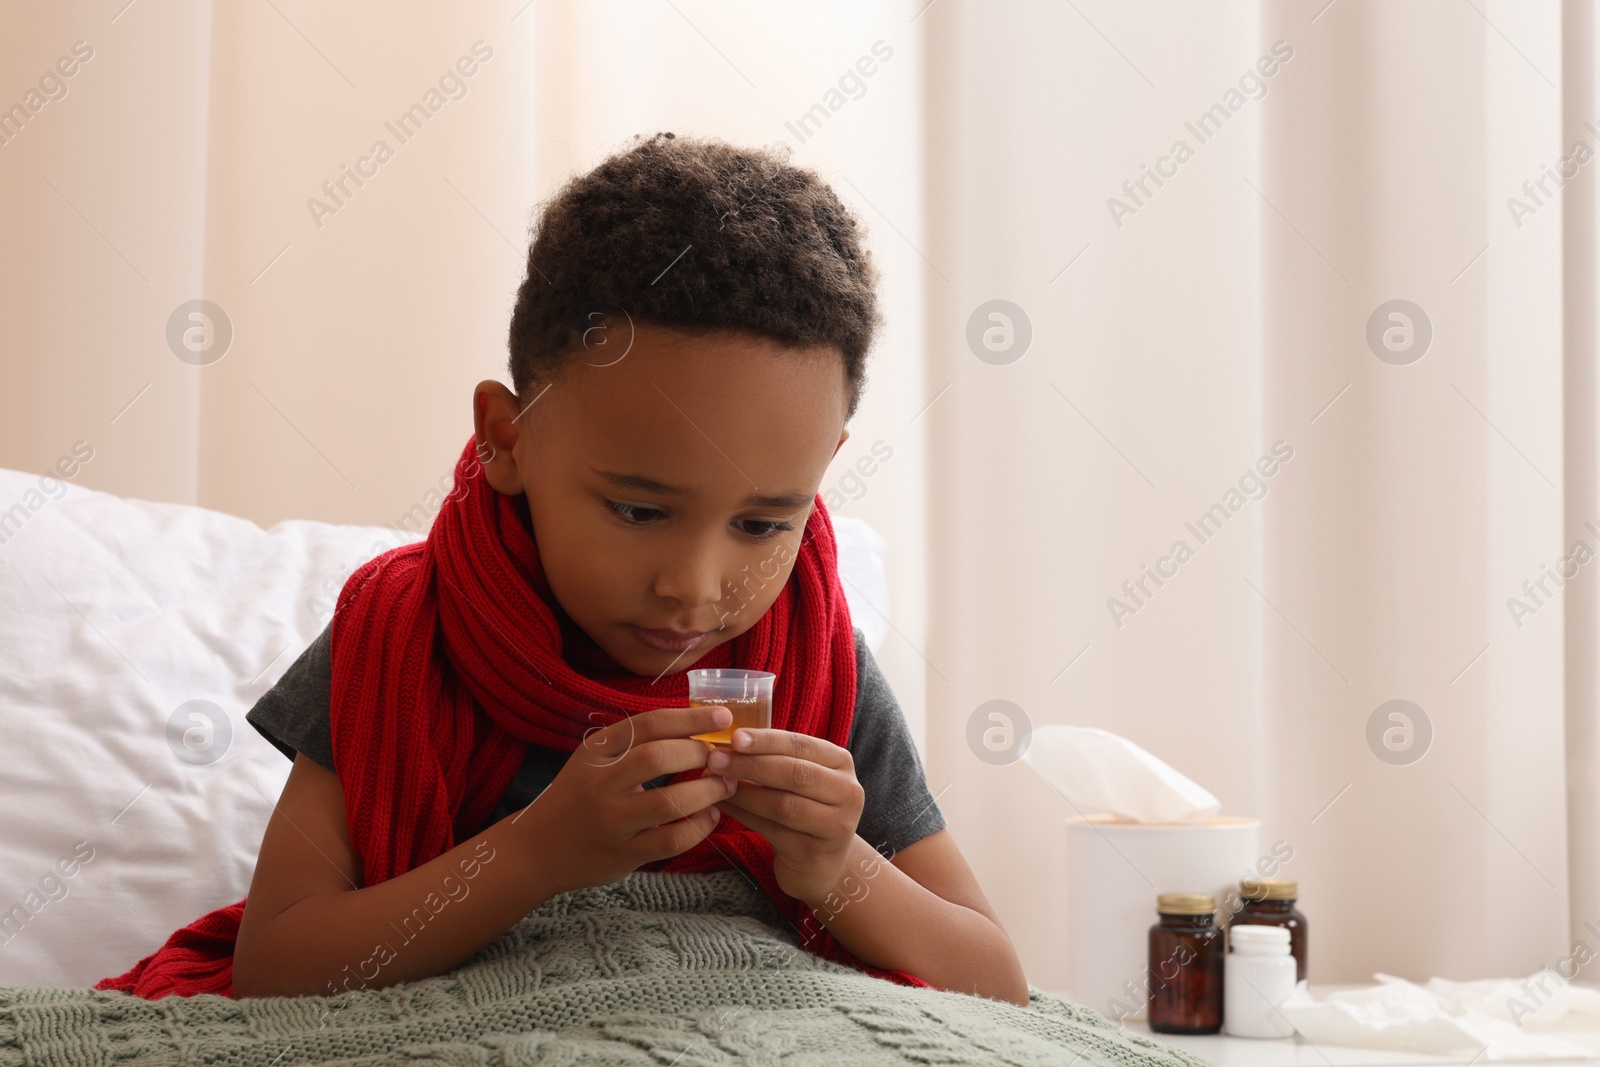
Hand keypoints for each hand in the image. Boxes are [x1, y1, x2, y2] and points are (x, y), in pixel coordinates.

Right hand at [512, 705, 738, 895]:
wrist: (537, 851)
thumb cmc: (578, 797)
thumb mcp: (594, 761)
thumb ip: (635, 745)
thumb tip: (696, 727)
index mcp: (595, 752)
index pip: (647, 725)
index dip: (689, 719)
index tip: (722, 718)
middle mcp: (600, 784)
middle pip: (658, 757)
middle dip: (699, 753)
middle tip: (722, 757)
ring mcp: (610, 822)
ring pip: (669, 803)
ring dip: (707, 791)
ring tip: (726, 785)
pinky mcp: (622, 854)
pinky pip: (670, 841)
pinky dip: (699, 827)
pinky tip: (710, 816)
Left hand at [703, 728, 862, 903]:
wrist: (821, 863)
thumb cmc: (804, 809)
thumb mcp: (800, 778)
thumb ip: (774, 758)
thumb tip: (727, 742)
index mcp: (842, 763)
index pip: (802, 745)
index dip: (767, 740)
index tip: (735, 737)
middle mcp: (847, 793)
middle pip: (795, 774)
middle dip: (751, 765)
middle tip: (715, 759)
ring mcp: (835, 826)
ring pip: (784, 805)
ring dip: (744, 792)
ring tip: (715, 783)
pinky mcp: (814, 853)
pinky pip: (772, 830)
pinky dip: (744, 815)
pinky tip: (723, 806)